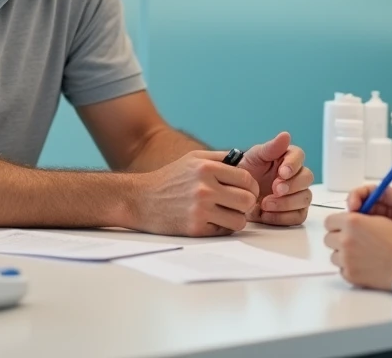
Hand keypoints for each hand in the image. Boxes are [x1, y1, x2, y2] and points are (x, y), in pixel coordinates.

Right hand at [132, 151, 260, 236]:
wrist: (141, 199)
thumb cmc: (170, 178)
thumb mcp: (193, 159)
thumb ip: (221, 159)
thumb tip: (247, 164)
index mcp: (206, 168)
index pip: (246, 179)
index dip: (250, 186)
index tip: (245, 190)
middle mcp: (204, 188)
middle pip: (247, 201)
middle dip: (247, 203)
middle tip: (238, 203)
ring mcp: (200, 210)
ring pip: (240, 220)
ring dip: (236, 218)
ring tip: (225, 212)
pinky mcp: (195, 229)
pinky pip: (224, 231)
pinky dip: (221, 227)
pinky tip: (211, 219)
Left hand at [238, 132, 313, 226]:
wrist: (235, 192)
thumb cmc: (246, 170)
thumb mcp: (254, 157)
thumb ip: (271, 148)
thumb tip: (286, 135)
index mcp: (287, 158)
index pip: (299, 157)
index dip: (293, 165)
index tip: (282, 173)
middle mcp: (296, 176)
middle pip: (307, 179)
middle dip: (292, 185)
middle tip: (275, 190)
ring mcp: (296, 194)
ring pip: (305, 198)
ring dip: (287, 203)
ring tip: (265, 204)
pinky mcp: (293, 212)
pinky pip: (298, 216)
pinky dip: (283, 217)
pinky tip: (266, 215)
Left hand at [324, 211, 391, 289]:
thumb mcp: (378, 219)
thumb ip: (357, 218)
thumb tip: (346, 221)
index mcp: (352, 222)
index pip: (329, 221)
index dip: (337, 223)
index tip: (343, 227)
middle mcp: (345, 239)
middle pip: (328, 238)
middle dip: (338, 238)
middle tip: (352, 240)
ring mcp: (346, 258)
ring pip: (333, 254)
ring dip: (342, 253)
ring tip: (359, 254)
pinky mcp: (350, 274)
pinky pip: (341, 269)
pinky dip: (349, 267)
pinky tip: (363, 265)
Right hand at [346, 184, 391, 256]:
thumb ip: (385, 193)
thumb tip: (365, 191)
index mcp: (383, 205)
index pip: (359, 198)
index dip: (353, 199)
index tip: (354, 205)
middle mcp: (377, 219)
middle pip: (352, 214)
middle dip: (349, 215)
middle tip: (353, 220)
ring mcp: (376, 236)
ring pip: (352, 231)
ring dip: (351, 230)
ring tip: (355, 233)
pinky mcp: (375, 252)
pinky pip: (358, 248)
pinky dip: (355, 246)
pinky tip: (361, 246)